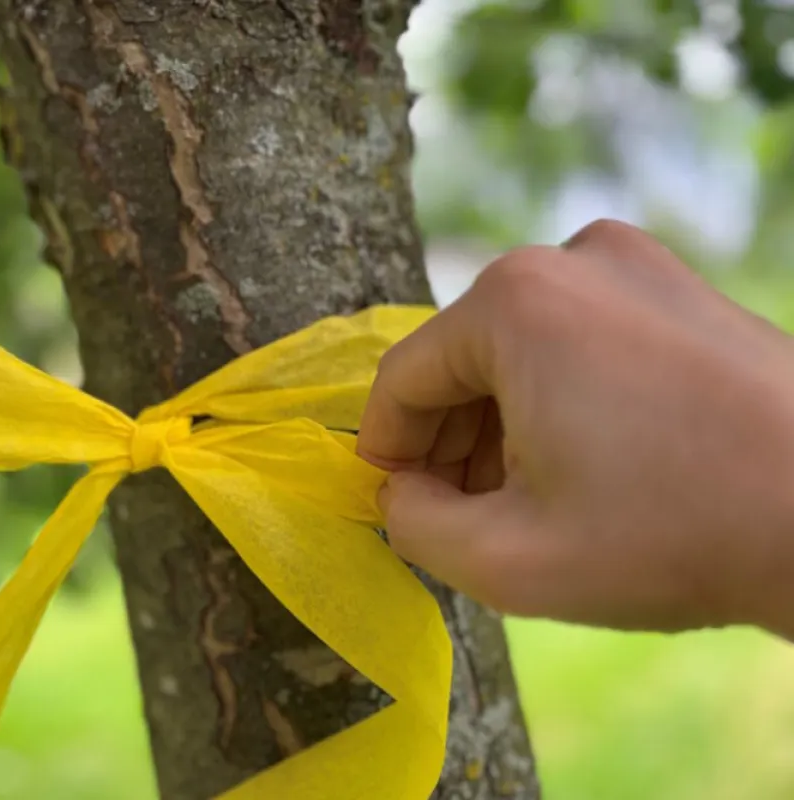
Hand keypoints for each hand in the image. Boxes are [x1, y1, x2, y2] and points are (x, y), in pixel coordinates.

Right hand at [357, 220, 793, 637]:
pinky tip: (590, 468)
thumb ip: (412, 527)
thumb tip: (399, 494)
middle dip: (451, 443)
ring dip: (504, 425)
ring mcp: (638, 264)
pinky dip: (563, 400)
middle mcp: (571, 257)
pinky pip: (584, 340)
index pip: (404, 380)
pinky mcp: (684, 288)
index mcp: (514, 302)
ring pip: (523, 350)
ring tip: (529, 503)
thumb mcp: (507, 560)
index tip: (395, 509)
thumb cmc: (673, 535)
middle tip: (465, 518)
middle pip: (464, 359)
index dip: (385, 453)